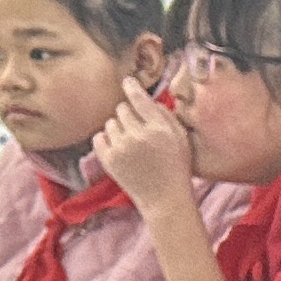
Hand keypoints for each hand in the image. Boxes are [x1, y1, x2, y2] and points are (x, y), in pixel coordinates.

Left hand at [93, 79, 199, 213]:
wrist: (164, 199)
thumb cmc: (176, 167)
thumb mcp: (181, 139)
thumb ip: (166, 116)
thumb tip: (148, 99)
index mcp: (159, 128)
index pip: (139, 99)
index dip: (132, 87)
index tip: (127, 81)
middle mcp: (138, 135)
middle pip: (121, 109)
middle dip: (129, 116)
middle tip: (138, 130)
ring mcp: (121, 148)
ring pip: (110, 123)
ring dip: (118, 129)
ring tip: (130, 143)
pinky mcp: (108, 160)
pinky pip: (99, 137)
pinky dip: (106, 140)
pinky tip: (118, 148)